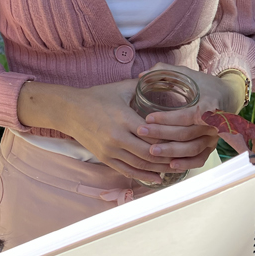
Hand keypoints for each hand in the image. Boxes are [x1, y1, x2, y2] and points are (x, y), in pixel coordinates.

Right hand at [56, 80, 178, 179]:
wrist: (69, 110)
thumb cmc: (97, 96)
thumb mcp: (121, 88)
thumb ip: (143, 86)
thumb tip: (163, 78)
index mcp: (124, 118)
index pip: (153, 133)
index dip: (170, 138)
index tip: (184, 138)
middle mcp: (117, 137)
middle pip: (149, 152)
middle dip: (169, 156)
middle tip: (184, 156)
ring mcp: (110, 150)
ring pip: (140, 165)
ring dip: (159, 168)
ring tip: (176, 168)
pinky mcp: (104, 158)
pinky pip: (127, 171)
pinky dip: (144, 176)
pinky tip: (157, 177)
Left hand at [136, 64, 241, 174]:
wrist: (230, 95)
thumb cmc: (205, 84)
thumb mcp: (187, 73)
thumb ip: (165, 72)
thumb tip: (142, 75)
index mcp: (208, 105)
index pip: (186, 116)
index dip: (166, 118)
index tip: (148, 118)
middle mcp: (213, 123)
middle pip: (187, 133)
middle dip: (162, 134)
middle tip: (141, 132)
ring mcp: (213, 137)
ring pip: (192, 148)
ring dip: (171, 151)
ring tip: (151, 151)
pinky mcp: (212, 146)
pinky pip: (200, 159)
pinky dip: (186, 164)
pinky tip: (170, 165)